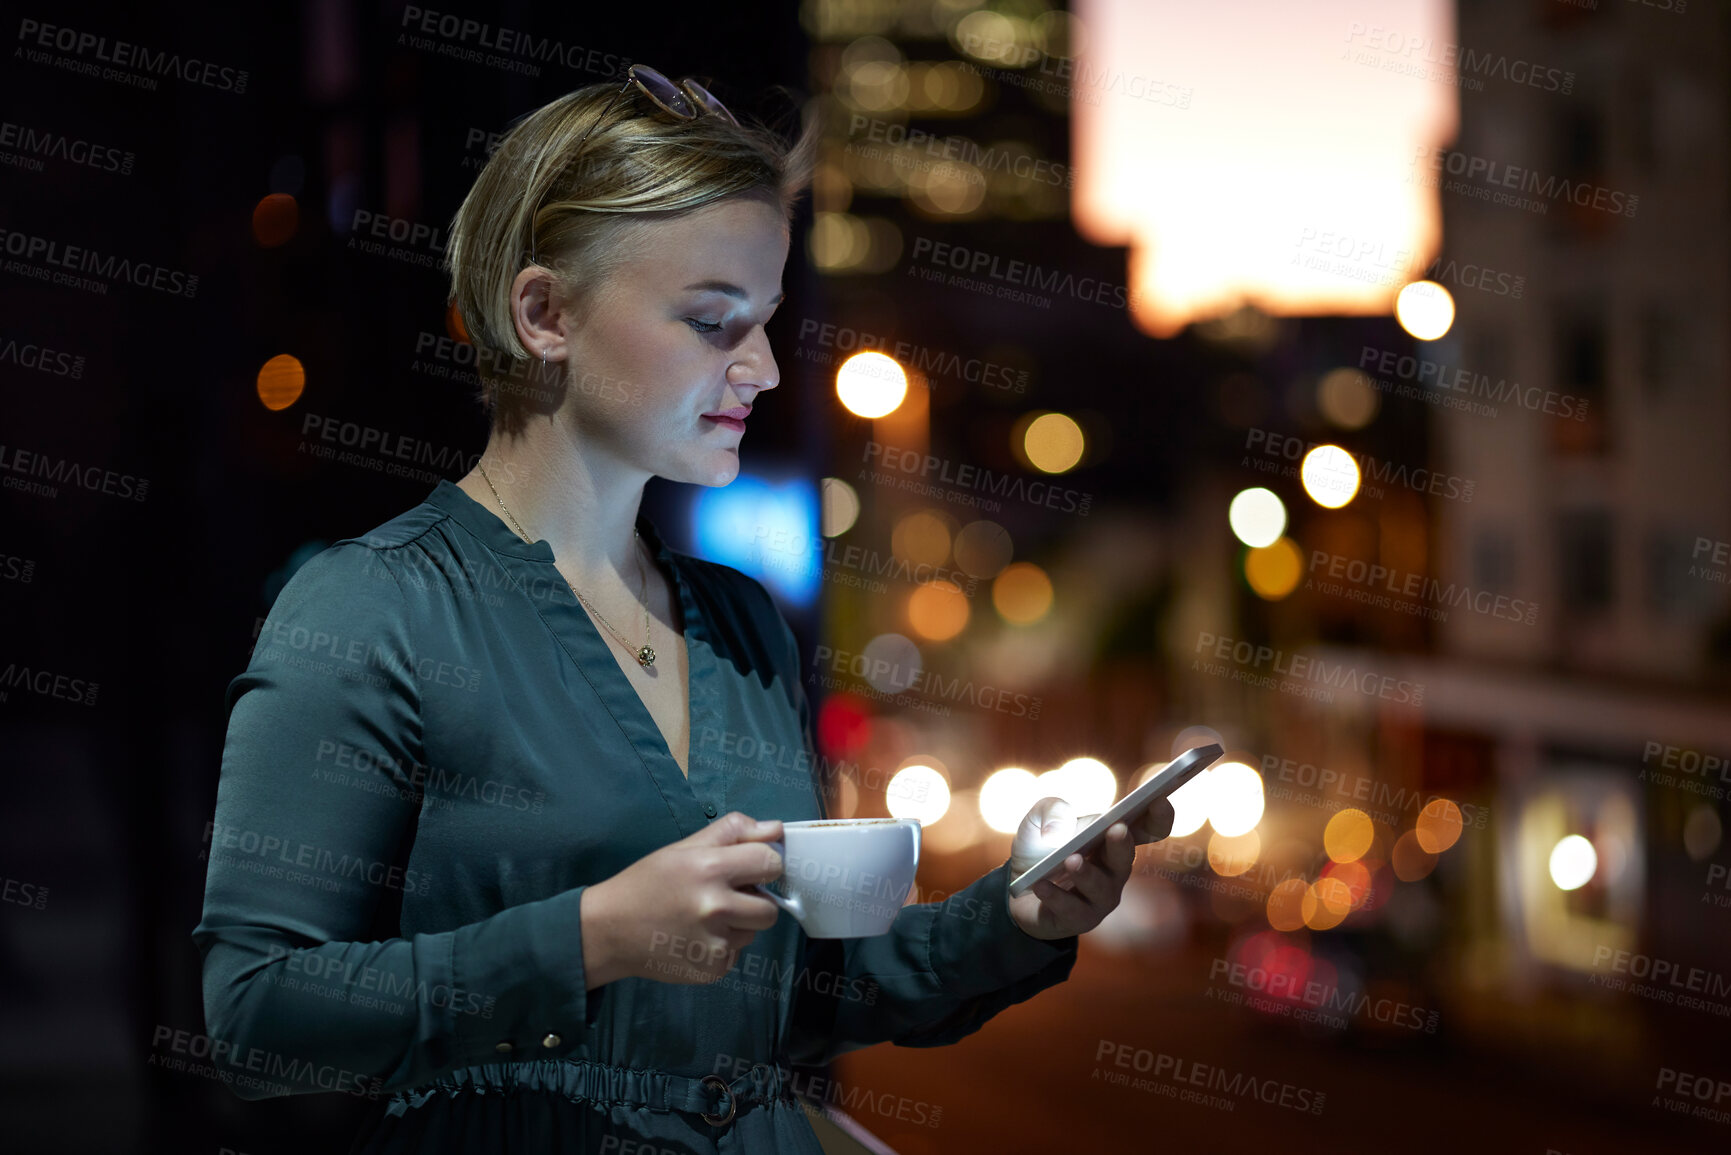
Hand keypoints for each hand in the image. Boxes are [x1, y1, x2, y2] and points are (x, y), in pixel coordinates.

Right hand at [581, 812, 784, 986]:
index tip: (751, 868)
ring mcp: (715, 944)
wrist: (608, 930)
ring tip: (703, 918)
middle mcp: (717, 908)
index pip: (771, 863)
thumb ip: (732, 832)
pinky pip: (735, 954)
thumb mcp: (684, 847)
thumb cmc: (647, 882)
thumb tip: (775, 829)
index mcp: (711, 869)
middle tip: (726, 897)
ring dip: (737, 925)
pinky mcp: (712, 969)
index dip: (766, 864)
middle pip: (770, 909)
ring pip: (753, 933)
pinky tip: (694, 939)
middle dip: (755, 902)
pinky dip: (722, 947)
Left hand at [1006, 795, 1175, 939]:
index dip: (1159, 817)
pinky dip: (1054, 896)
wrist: (1016, 888)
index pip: (1148, 829)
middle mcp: (1114, 869)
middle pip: (1125, 858)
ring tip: (1072, 860)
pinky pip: (1069, 909)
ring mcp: (1099, 898)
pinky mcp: (1077, 919)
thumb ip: (1052, 810)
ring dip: (1087, 873)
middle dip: (1121, 844)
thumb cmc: (1040, 849)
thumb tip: (1058, 832)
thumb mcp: (1039, 819)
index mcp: (1113, 840)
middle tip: (1117, 829)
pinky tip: (1040, 884)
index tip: (1159, 798)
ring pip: (1100, 888)